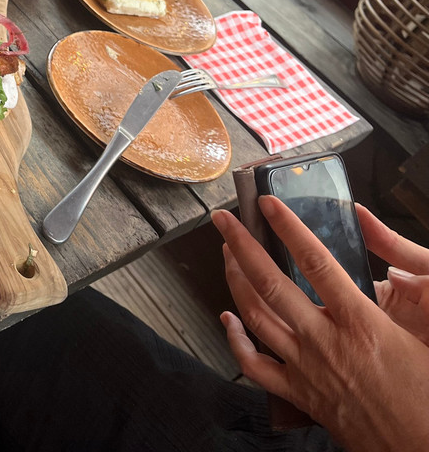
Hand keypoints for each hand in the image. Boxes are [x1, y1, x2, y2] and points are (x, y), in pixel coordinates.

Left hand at [212, 197, 428, 451]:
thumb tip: (390, 268)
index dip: (289, 228)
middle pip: (270, 284)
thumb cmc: (427, 397)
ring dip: (234, 282)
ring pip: (255, 317)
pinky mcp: (299, 395)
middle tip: (222, 220)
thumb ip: (395, 300)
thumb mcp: (417, 338)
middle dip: (241, 246)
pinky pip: (254, 365)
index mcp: (362, 324)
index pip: (316, 262)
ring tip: (226, 255)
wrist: (420, 451)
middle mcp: (326, 342)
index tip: (268, 204)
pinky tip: (228, 320)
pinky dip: (236, 340)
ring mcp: (307, 369)